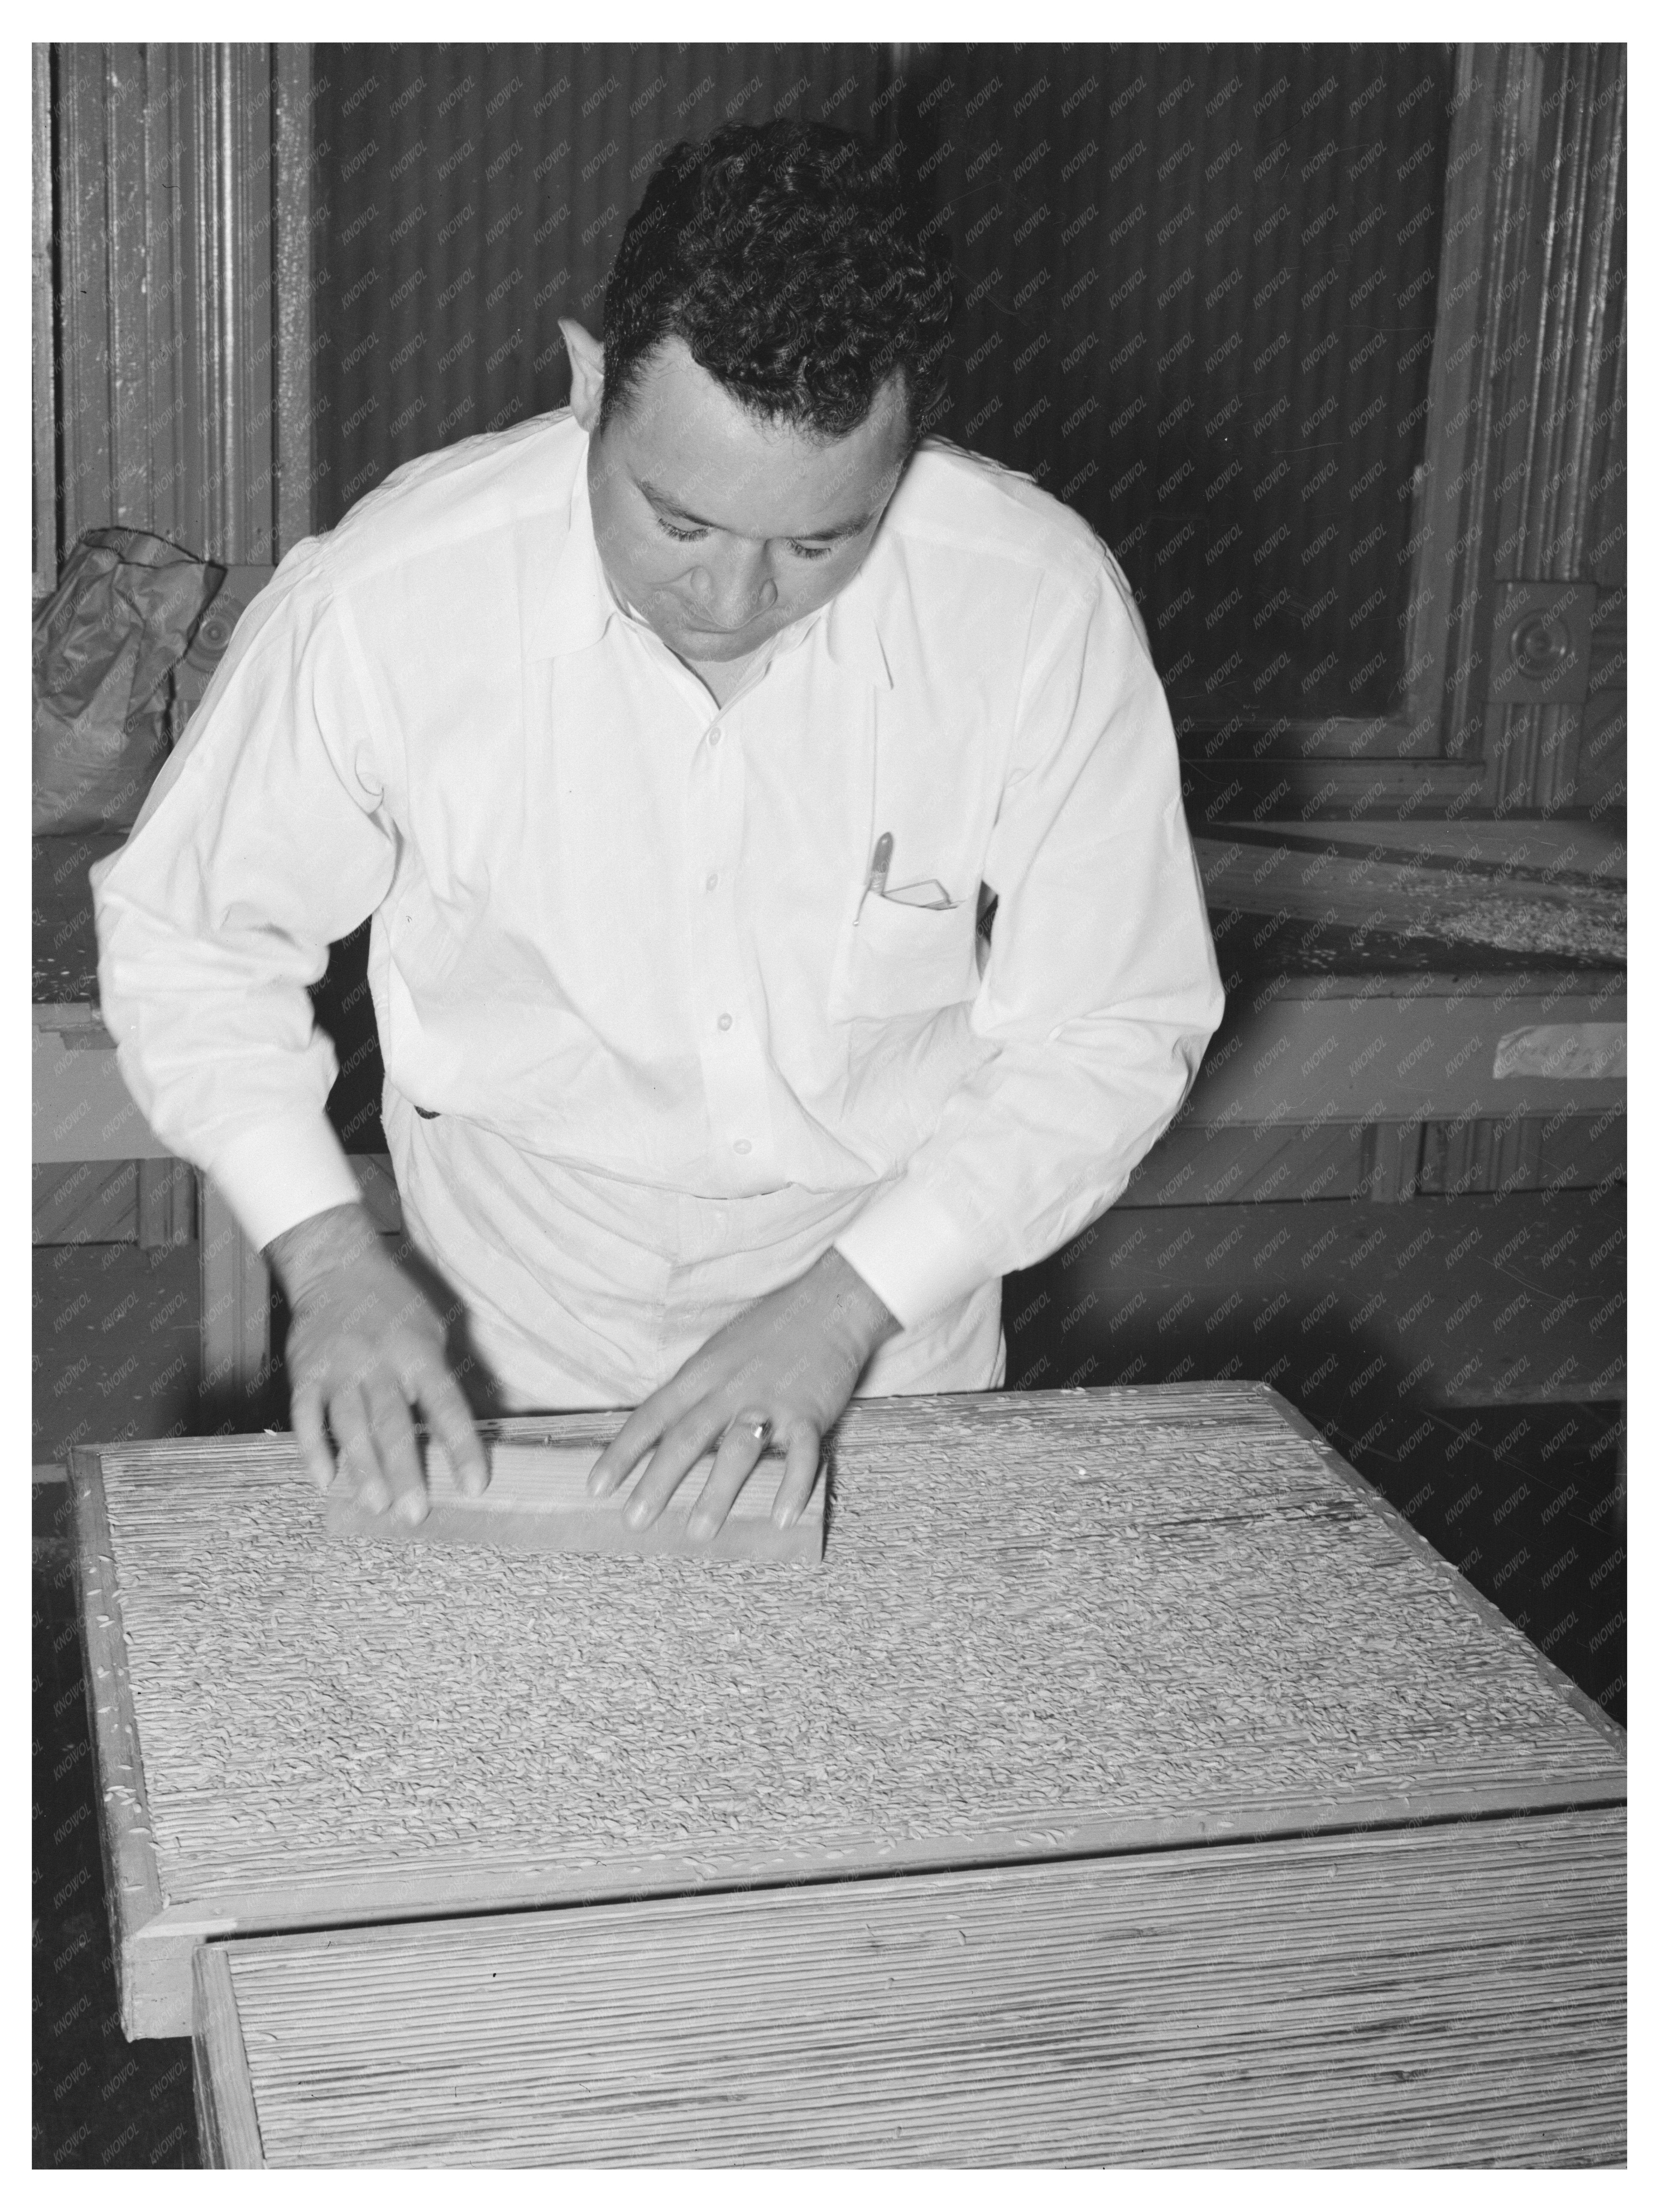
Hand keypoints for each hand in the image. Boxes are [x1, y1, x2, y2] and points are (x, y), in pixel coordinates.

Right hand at [267, 1203, 486, 1522]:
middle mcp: (378, 1362)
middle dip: (405, 1471)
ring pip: (350, 1424)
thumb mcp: (432, 1331)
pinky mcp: (305, 1373)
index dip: (462, 1447)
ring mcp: (338, 1368)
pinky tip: (324, 1479)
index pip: (447, 1406)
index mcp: (418, 1353)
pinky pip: (306, 1417)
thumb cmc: (395, 1306)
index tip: (475, 1485)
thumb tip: (466, 1429)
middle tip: (414, 1513)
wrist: (336, 1267)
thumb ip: (440, 1378)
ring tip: (375, 1504)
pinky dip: (313, 1448)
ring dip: (363, 1467)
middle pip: (393, 1423)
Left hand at [589, 1246, 899, 1538]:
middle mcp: (730, 1388)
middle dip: (659, 1481)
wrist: (829, 1305)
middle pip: (688, 1437)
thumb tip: (663, 1432)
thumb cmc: (769, 1331)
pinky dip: (793, 1486)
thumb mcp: (718, 1352)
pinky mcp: (810, 1412)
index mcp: (702, 1373)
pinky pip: (803, 1454)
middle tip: (635, 1521)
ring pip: (739, 1449)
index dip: (623, 1452)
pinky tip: (781, 1518)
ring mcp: (771, 1401)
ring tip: (699, 1531)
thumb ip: (693, 1391)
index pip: (653, 1415)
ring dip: (718, 1492)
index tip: (597, 1487)